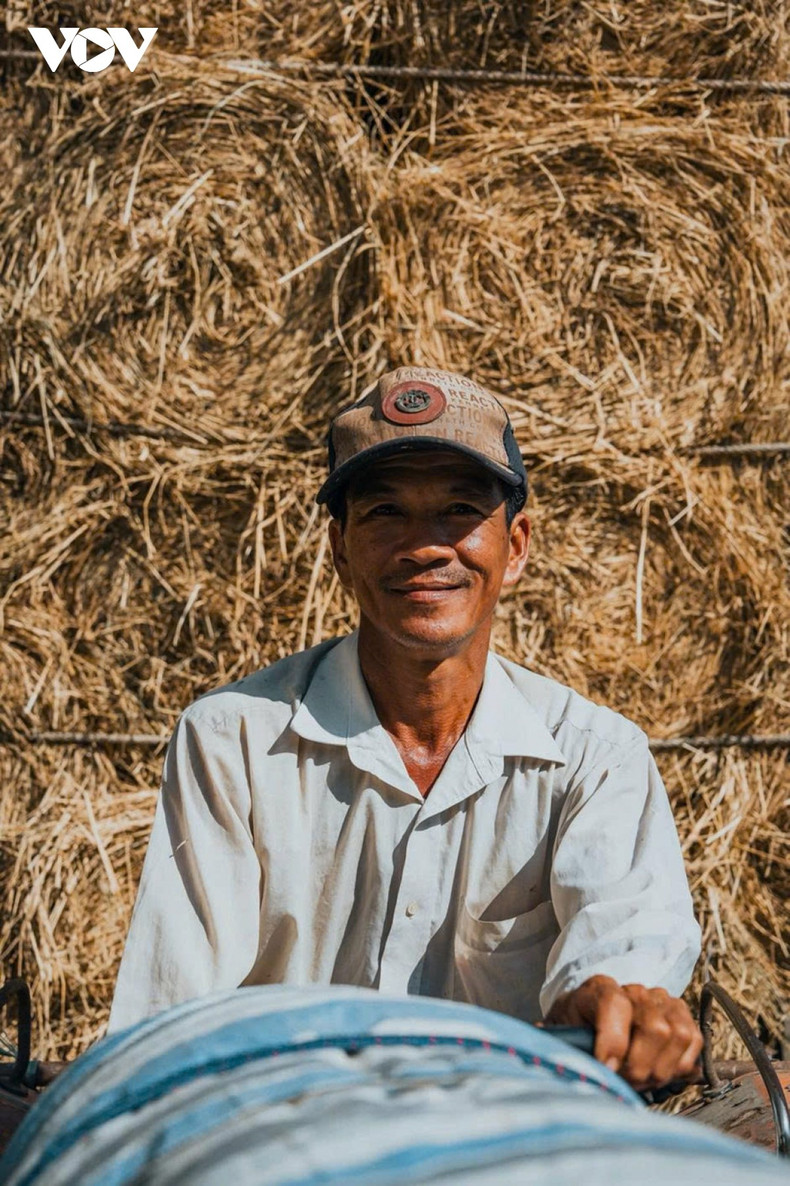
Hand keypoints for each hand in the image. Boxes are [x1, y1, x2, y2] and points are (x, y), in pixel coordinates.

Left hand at [545, 974, 702, 1089]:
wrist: (592, 1023)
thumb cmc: (577, 1032)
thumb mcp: (561, 1036)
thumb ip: (567, 1047)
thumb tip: (575, 1062)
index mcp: (598, 989)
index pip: (615, 1004)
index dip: (613, 1041)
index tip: (606, 1069)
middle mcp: (634, 990)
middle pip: (654, 1026)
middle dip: (640, 1066)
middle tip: (625, 1082)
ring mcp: (661, 1000)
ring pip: (677, 1034)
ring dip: (661, 1068)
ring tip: (640, 1079)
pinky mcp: (681, 1015)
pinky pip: (694, 1040)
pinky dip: (679, 1064)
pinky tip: (659, 1072)